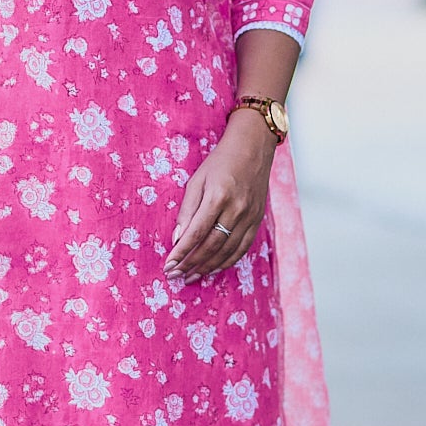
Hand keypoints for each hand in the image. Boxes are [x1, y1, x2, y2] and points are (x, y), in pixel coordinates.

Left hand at [164, 110, 277, 282]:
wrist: (253, 149)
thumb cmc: (220, 162)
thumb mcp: (197, 181)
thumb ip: (187, 210)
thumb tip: (177, 239)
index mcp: (218, 197)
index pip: (196, 233)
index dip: (181, 253)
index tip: (168, 265)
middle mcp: (236, 209)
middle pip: (211, 246)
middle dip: (191, 264)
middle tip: (176, 276)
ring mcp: (250, 217)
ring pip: (227, 251)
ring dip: (207, 267)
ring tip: (190, 277)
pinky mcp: (257, 220)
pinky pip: (242, 248)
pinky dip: (226, 262)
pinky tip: (212, 268)